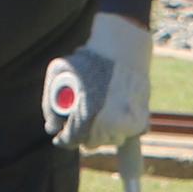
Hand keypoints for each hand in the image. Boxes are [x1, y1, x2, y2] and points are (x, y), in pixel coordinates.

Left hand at [41, 10, 153, 148]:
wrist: (124, 48)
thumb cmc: (90, 58)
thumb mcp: (59, 73)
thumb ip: (49, 104)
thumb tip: (52, 128)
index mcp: (88, 114)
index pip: (73, 139)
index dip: (64, 139)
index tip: (61, 136)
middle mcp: (110, 124)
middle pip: (91, 143)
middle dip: (82, 136)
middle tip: (79, 123)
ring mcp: (128, 123)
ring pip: (112, 140)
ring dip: (102, 134)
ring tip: (97, 117)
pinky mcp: (142, 119)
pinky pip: (130, 133)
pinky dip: (122, 128)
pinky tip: (116, 114)